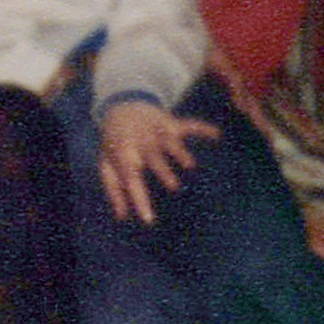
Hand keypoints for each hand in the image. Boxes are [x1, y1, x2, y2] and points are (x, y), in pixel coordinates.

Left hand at [98, 99, 219, 224]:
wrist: (120, 104)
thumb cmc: (116, 141)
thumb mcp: (107, 164)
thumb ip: (114, 189)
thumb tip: (122, 216)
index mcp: (125, 155)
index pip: (131, 179)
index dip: (138, 199)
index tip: (149, 220)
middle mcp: (142, 143)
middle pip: (153, 158)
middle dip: (162, 170)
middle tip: (173, 186)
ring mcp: (156, 132)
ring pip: (169, 143)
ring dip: (179, 151)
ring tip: (190, 164)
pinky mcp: (169, 123)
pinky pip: (186, 125)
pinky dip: (201, 128)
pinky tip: (216, 134)